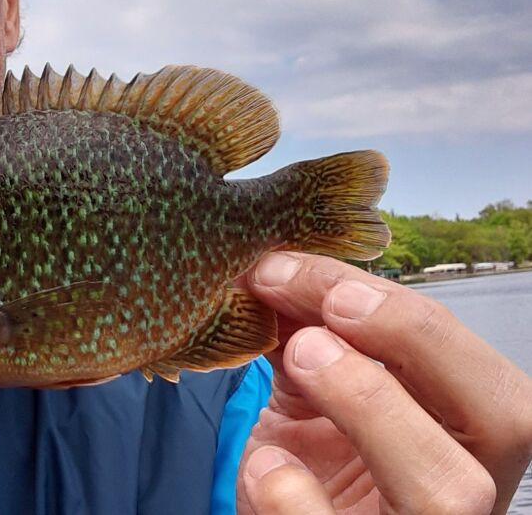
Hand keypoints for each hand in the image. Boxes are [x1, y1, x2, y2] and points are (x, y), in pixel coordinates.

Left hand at [236, 252, 531, 513]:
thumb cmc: (303, 468)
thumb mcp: (310, 398)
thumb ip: (308, 340)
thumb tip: (284, 273)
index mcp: (460, 440)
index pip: (479, 370)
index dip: (409, 316)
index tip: (327, 281)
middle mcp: (459, 492)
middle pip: (502, 419)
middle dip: (415, 341)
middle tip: (328, 308)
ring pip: (447, 490)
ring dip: (371, 403)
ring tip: (299, 357)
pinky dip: (293, 496)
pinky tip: (264, 463)